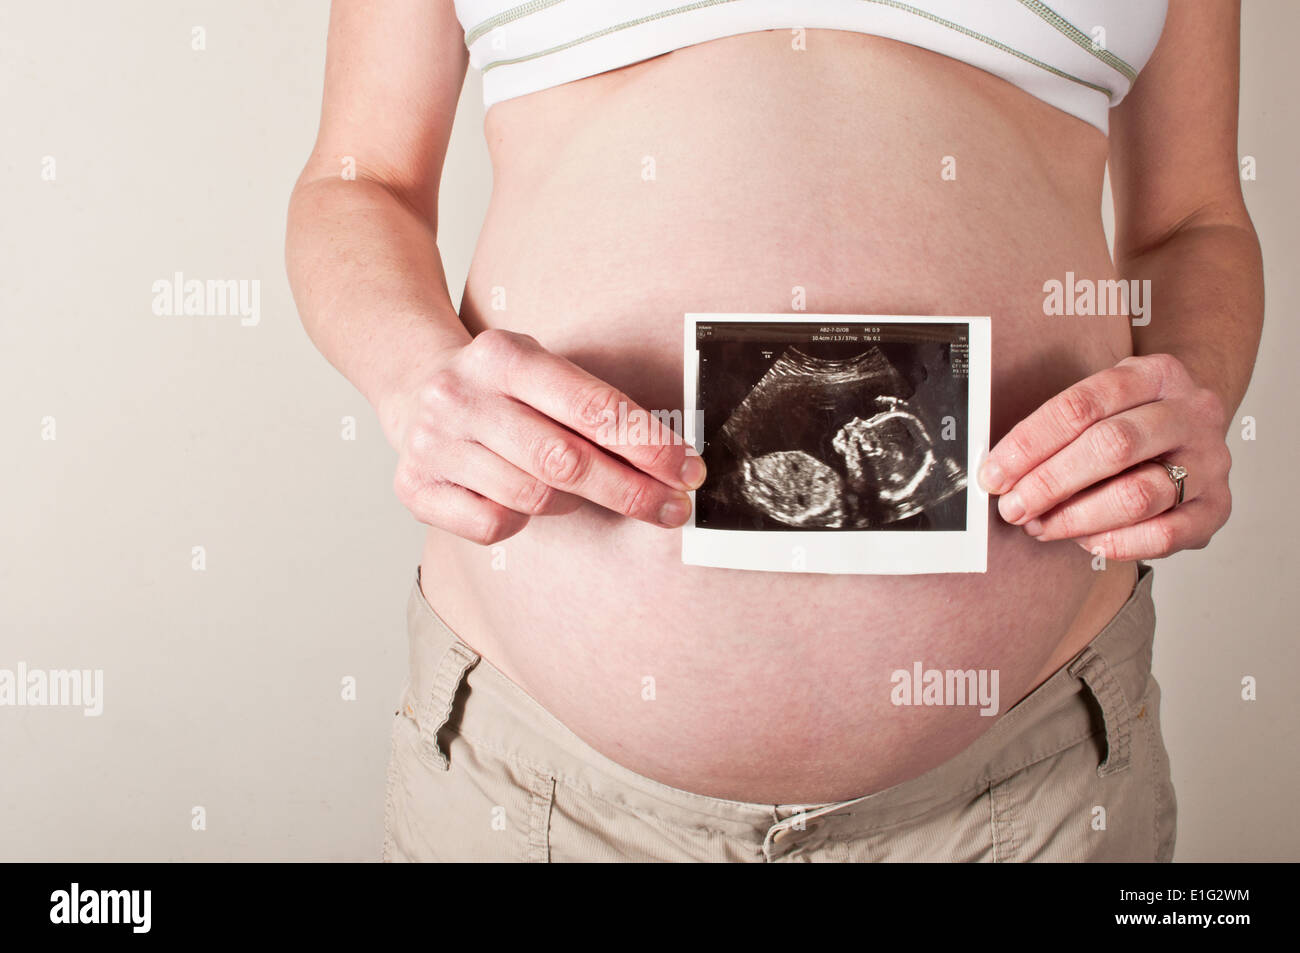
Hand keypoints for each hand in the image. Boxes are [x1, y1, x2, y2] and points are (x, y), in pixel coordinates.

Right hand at [380, 329, 705, 544]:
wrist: (412, 384)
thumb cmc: (500, 386)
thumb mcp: (542, 370)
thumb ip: (594, 407)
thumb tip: (668, 461)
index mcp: (503, 355)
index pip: (592, 407)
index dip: (648, 445)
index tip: (686, 471)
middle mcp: (462, 396)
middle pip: (565, 461)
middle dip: (630, 490)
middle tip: (671, 508)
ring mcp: (433, 444)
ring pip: (533, 497)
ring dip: (574, 502)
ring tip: (584, 491)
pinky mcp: (416, 488)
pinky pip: (493, 525)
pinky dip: (521, 520)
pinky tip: (522, 500)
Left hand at [978, 353, 1231, 560]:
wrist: (1194, 431)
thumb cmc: (1130, 420)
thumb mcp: (1101, 403)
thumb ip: (1057, 427)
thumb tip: (999, 472)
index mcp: (1156, 374)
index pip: (1081, 405)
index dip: (1030, 443)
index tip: (994, 473)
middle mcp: (1191, 413)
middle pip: (1112, 446)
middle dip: (1050, 482)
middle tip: (1013, 507)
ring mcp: (1210, 461)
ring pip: (1137, 495)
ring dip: (1076, 518)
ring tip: (1041, 526)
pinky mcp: (1217, 508)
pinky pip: (1163, 535)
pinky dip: (1116, 543)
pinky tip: (1087, 541)